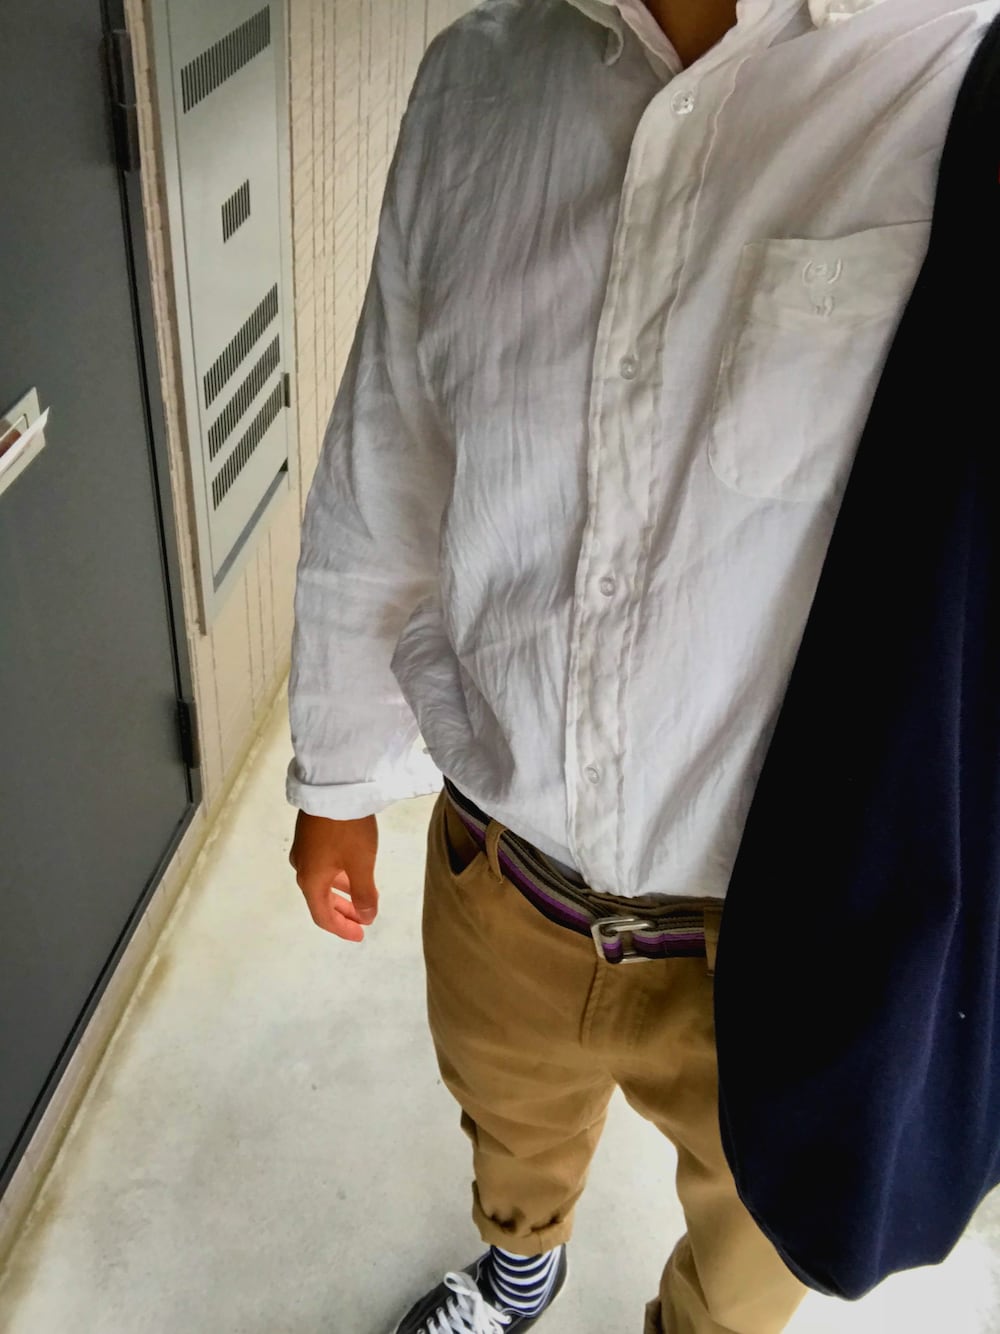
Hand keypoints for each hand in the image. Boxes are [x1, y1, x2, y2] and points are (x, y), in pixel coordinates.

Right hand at [289, 810, 378, 941]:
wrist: (333, 786)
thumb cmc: (347, 829)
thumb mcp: (361, 864)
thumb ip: (364, 895)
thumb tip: (366, 917)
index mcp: (311, 880)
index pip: (322, 916)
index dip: (342, 928)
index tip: (361, 935)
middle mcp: (302, 867)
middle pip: (321, 899)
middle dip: (343, 913)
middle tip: (363, 921)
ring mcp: (304, 849)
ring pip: (322, 881)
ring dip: (342, 893)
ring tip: (362, 897)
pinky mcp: (310, 833)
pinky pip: (323, 865)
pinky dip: (338, 875)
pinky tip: (352, 870)